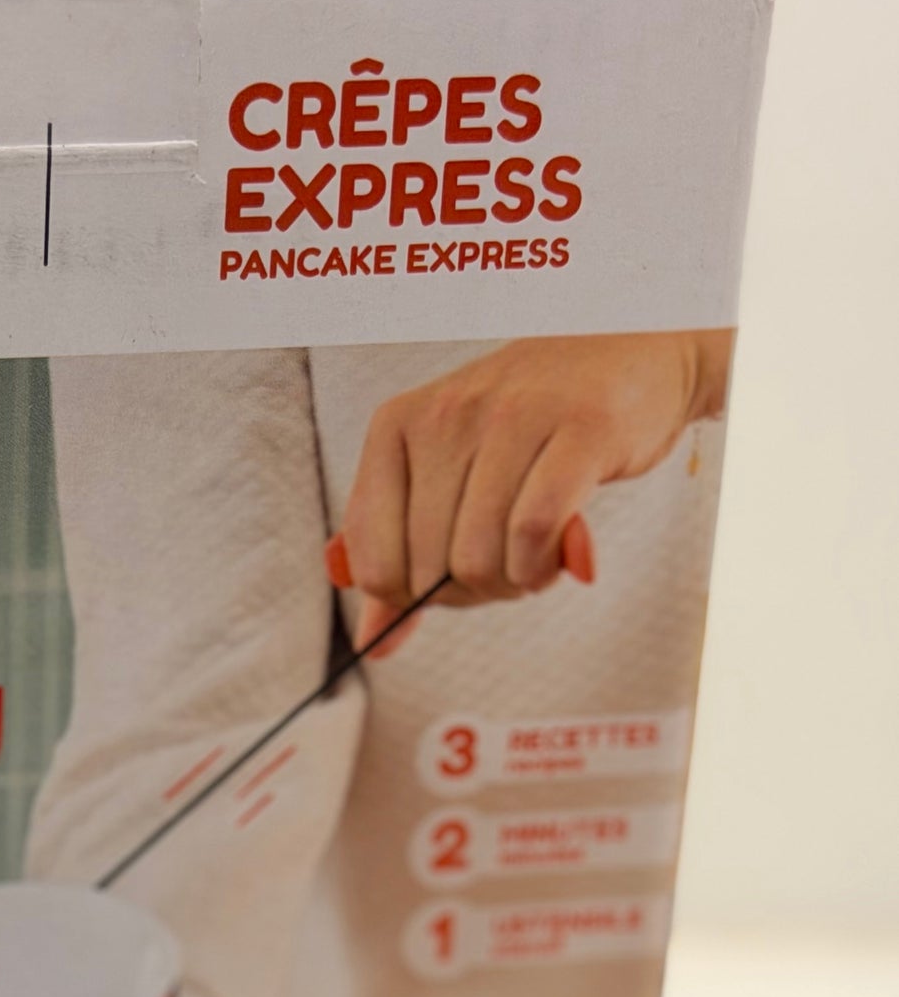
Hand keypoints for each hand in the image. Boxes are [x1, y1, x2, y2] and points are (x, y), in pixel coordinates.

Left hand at [333, 329, 732, 653]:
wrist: (626, 351)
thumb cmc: (527, 427)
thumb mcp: (446, 479)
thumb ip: (399, 558)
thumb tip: (370, 645)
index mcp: (395, 426)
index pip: (371, 563)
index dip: (413, 598)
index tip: (450, 579)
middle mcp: (445, 416)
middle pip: (427, 572)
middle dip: (470, 593)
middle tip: (505, 565)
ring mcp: (512, 417)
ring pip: (478, 558)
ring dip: (513, 582)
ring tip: (534, 556)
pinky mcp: (581, 429)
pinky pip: (534, 532)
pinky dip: (541, 566)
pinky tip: (558, 558)